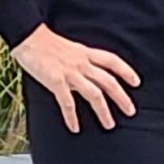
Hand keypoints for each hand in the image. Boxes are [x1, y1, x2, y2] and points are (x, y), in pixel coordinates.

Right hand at [11, 25, 138, 132]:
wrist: (28, 37)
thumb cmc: (46, 43)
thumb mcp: (71, 48)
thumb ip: (82, 61)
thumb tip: (90, 75)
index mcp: (86, 53)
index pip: (112, 61)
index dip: (126, 71)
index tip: (136, 82)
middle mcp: (82, 63)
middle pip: (108, 81)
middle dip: (121, 97)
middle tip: (130, 111)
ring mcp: (70, 73)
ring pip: (94, 94)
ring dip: (103, 111)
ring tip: (109, 124)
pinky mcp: (55, 81)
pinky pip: (67, 102)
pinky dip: (71, 116)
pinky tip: (75, 127)